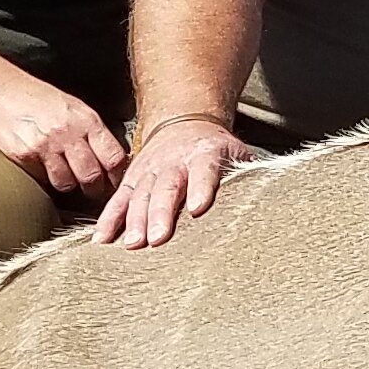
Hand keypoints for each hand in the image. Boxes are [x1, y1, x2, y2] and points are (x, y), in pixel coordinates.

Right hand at [0, 73, 129, 199]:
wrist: (3, 94)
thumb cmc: (41, 100)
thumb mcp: (75, 109)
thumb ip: (93, 133)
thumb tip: (112, 159)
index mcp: (87, 121)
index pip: (113, 157)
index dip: (116, 175)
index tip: (115, 182)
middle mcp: (68, 134)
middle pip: (91, 176)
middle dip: (95, 189)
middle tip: (93, 190)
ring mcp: (46, 146)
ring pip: (67, 183)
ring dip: (69, 185)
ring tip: (66, 178)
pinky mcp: (25, 156)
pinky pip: (42, 179)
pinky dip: (46, 179)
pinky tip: (44, 168)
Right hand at [96, 116, 250, 247]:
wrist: (184, 123)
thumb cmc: (215, 149)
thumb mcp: (237, 154)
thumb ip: (247, 177)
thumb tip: (266, 205)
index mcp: (204, 154)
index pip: (204, 170)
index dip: (202, 188)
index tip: (199, 208)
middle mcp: (174, 161)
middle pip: (167, 187)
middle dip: (161, 213)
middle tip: (158, 238)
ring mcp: (150, 169)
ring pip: (140, 194)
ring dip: (134, 220)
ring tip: (131, 245)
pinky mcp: (132, 179)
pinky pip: (118, 200)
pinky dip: (109, 220)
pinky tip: (102, 240)